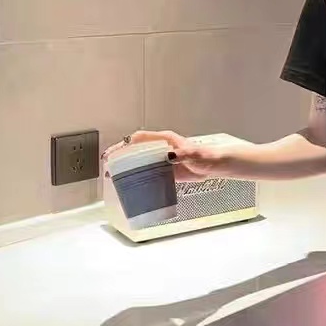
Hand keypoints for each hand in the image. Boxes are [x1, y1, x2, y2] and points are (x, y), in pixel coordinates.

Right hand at [102, 129, 221, 183]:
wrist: (216, 166)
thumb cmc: (207, 156)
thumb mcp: (193, 154)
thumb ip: (182, 154)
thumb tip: (169, 156)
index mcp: (165, 140)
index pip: (139, 138)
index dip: (124, 144)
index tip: (113, 152)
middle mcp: (162, 148)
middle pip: (136, 150)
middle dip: (121, 157)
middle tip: (108, 167)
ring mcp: (163, 159)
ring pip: (141, 162)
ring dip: (128, 168)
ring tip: (115, 178)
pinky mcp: (167, 171)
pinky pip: (150, 173)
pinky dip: (141, 178)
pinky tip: (134, 186)